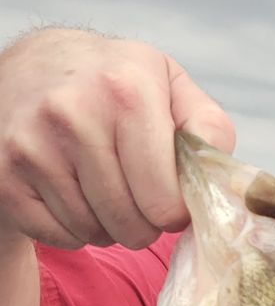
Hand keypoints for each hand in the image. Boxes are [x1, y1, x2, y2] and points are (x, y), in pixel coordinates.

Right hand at [0, 27, 235, 251]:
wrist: (30, 68)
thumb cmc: (112, 83)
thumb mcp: (166, 84)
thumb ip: (207, 128)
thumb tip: (221, 184)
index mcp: (126, 88)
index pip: (164, 202)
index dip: (173, 211)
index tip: (167, 194)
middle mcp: (73, 113)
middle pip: (131, 226)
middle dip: (142, 222)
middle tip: (135, 194)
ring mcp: (33, 145)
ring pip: (95, 234)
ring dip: (107, 225)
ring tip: (101, 185)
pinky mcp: (6, 175)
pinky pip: (60, 237)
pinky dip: (72, 228)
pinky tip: (71, 191)